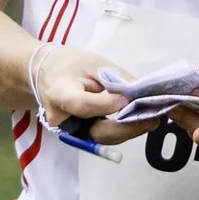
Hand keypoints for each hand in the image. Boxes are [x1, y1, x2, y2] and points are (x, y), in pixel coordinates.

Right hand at [27, 43, 146, 143]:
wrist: (45, 74)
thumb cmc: (69, 64)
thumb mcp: (93, 62)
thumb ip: (116, 77)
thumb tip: (140, 92)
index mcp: (60, 95)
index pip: (84, 106)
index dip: (108, 105)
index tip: (130, 98)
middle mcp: (63, 119)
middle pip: (97, 131)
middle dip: (128, 127)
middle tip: (153, 117)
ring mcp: (70, 131)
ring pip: (103, 138)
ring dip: (130, 131)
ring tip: (152, 119)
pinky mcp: (79, 134)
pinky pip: (103, 136)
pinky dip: (123, 130)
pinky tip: (140, 121)